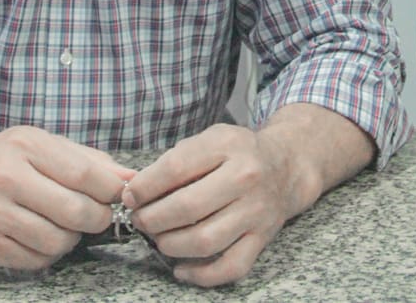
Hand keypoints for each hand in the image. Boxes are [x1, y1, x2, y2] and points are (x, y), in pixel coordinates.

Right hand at [0, 125, 134, 271]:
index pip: (85, 174)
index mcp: (26, 146)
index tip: (120, 196)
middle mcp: (5, 178)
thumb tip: (130, 179)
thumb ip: (88, 161)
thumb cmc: (6, 161)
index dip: (112, 190)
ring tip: (64, 225)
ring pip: (58, 241)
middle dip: (97, 218)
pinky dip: (48, 253)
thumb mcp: (44, 146)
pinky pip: (36, 260)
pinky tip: (41, 235)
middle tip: (95, 215)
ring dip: (72, 238)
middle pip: (75, 211)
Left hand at [123, 123, 308, 286]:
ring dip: (170, 245)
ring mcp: (256, 211)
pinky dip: (200, 275)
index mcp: (227, 146)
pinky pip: (229, 267)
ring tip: (158, 238)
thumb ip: (175, 161)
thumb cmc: (237, 154)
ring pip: (204, 241)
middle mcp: (246, 178)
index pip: (175, 168)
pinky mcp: (262, 238)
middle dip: (152, 219)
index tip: (130, 197)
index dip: (144, 187)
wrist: (285, 166)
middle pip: (187, 208)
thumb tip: (135, 193)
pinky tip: (181, 268)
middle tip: (140, 220)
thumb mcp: (209, 139)